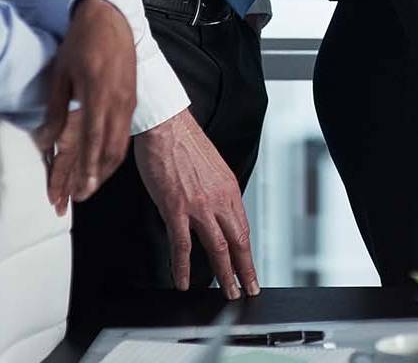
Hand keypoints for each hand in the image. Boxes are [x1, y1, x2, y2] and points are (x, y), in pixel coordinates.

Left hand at [37, 0, 134, 209]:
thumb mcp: (60, 74)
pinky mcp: (131, 98)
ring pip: (121, 143)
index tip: (79, 190)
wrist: (109, 19)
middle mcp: (118, 101)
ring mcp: (128, 100)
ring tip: (91, 184)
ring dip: (106, 167)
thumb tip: (45, 142)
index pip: (94, 141)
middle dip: (97, 176)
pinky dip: (113, 151)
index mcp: (98, 94)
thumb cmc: (81, 43)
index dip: (87, 169)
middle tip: (82, 196)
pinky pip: (123, 132)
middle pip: (112, 149)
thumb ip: (55, 110)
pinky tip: (103, 160)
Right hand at [136, 109, 258, 298]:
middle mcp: (219, 199)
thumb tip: (215, 211)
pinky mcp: (176, 208)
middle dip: (244, 270)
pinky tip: (183, 281)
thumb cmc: (184, 142)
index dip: (247, 252)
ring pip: (217, 248)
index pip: (243, 228)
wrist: (166, 126)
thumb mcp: (211, 168)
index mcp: (229, 188)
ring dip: (223, 274)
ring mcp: (199, 206)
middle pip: (238, 242)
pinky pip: (182, 245)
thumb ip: (216, 191)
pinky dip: (183, 267)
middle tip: (248, 289)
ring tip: (226, 292)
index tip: (250, 269)